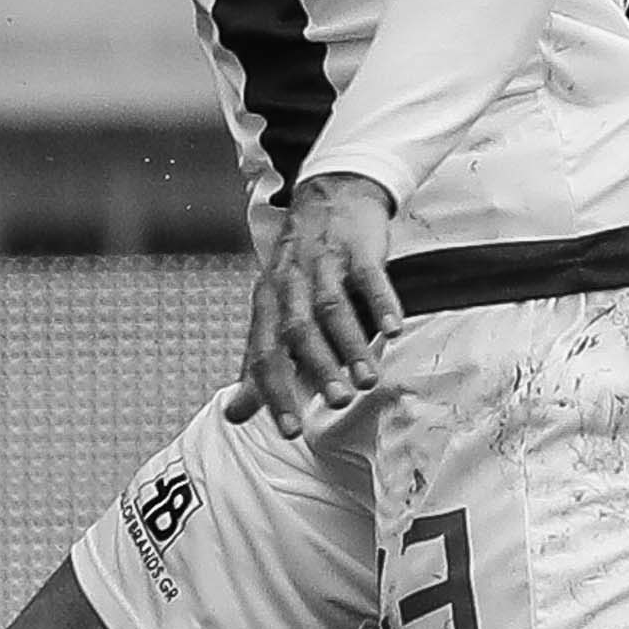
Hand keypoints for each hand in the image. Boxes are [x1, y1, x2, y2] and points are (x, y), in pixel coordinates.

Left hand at [225, 174, 403, 436]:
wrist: (328, 197)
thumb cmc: (299, 268)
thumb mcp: (272, 312)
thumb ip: (258, 365)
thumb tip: (235, 415)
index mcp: (267, 305)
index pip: (264, 353)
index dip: (274, 392)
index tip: (291, 430)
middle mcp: (289, 285)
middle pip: (298, 332)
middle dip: (317, 370)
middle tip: (336, 405)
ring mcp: (323, 264)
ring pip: (331, 308)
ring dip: (350, 345)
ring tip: (367, 381)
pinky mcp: (357, 248)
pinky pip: (368, 276)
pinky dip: (381, 302)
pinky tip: (393, 329)